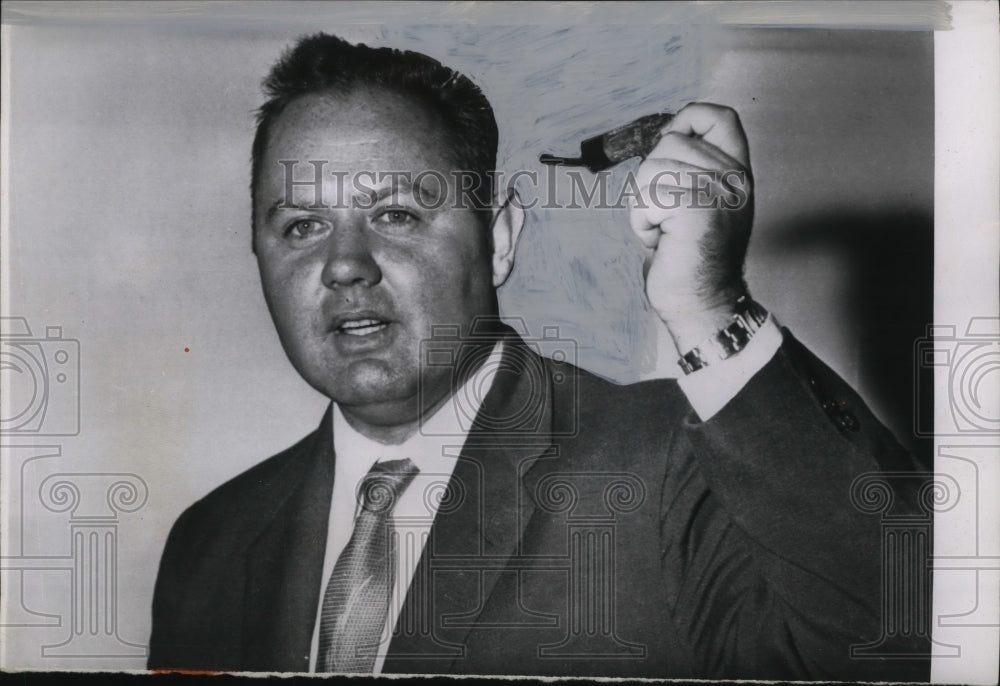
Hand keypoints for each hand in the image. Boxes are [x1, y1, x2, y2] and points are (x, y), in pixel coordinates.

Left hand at [629, 102, 753, 353]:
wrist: (700, 302)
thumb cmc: (689, 256)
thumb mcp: (698, 200)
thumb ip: (691, 166)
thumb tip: (664, 136)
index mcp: (736, 171)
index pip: (719, 115)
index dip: (687, 119)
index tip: (670, 146)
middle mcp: (733, 177)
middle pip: (669, 142)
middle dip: (652, 179)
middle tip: (669, 216)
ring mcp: (717, 191)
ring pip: (650, 169)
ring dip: (644, 204)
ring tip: (666, 230)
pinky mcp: (695, 208)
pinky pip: (644, 196)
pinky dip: (641, 222)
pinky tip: (662, 240)